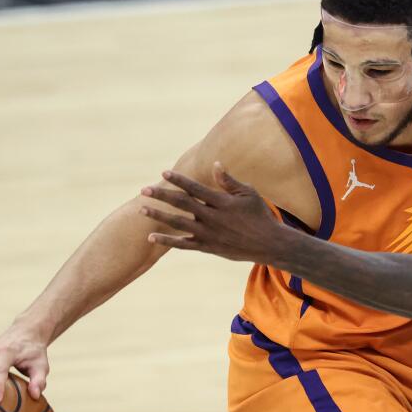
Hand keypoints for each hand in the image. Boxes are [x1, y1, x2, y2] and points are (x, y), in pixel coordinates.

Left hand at [140, 164, 294, 264]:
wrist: (269, 244)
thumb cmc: (260, 215)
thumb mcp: (248, 194)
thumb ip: (229, 181)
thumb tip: (215, 164)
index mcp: (222, 202)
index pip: (195, 188)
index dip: (179, 180)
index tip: (164, 173)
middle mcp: (212, 218)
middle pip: (182, 204)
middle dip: (162, 196)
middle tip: (144, 190)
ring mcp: (209, 234)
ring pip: (178, 223)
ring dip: (159, 215)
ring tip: (142, 209)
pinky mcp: (208, 247)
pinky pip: (183, 244)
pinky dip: (167, 240)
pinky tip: (151, 236)